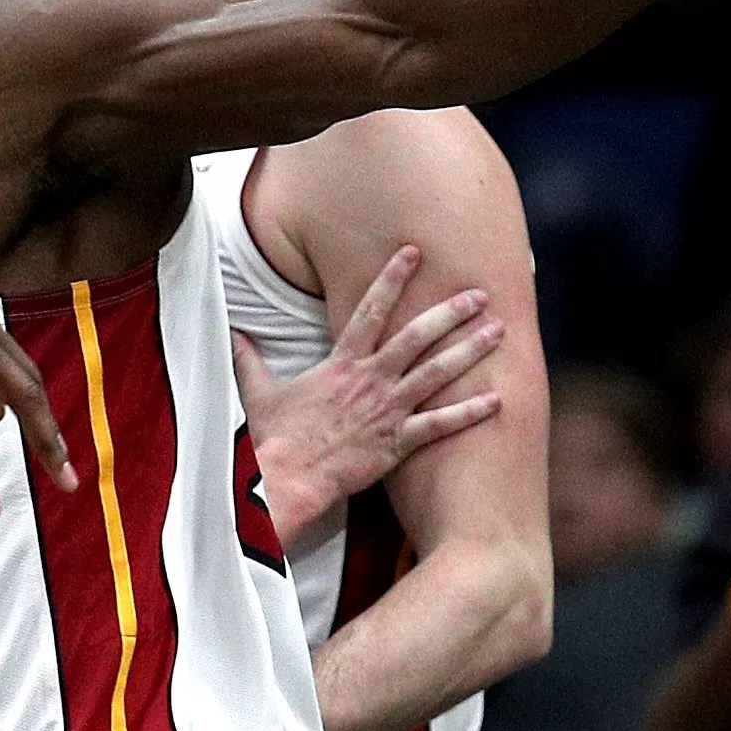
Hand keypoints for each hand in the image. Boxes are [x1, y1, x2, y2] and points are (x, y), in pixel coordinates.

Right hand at [234, 244, 501, 551]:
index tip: (413, 252)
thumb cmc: (275, 437)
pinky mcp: (396, 442)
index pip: (370, 309)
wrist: (287, 478)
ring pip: (436, 373)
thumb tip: (232, 335)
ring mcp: (387, 410)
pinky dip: (469, 412)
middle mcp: (370, 380)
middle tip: (479, 294)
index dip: (392, 278)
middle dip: (450, 312)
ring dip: (469, 350)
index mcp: (341, 364)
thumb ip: (248, 359)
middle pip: (417, 337)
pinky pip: (440, 425)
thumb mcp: (258, 392)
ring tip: (497, 331)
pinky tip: (497, 398)